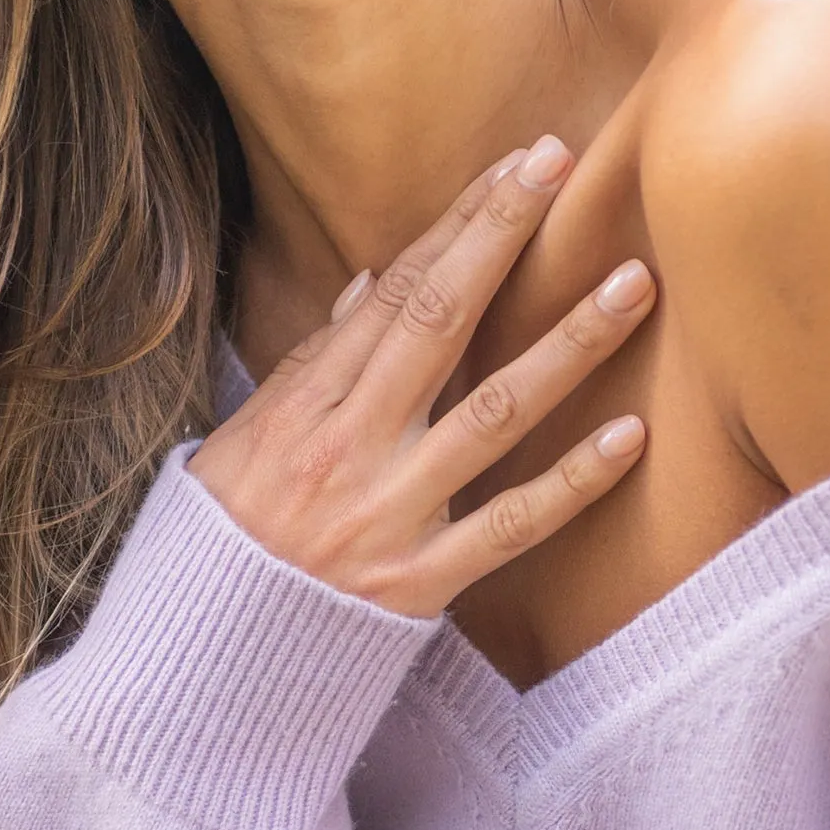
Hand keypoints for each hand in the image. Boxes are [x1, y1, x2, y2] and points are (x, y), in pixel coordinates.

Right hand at [188, 137, 654, 617]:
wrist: (196, 663)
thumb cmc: (225, 540)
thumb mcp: (244, 438)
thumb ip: (313, 363)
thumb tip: (371, 285)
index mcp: (302, 403)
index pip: (393, 290)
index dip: (459, 222)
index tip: (516, 165)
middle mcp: (346, 446)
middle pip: (438, 320)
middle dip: (502, 235)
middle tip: (564, 165)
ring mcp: (388, 512)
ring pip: (493, 411)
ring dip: (569, 344)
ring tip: (634, 285)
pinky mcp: (419, 584)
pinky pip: (510, 526)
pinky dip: (573, 482)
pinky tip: (631, 434)